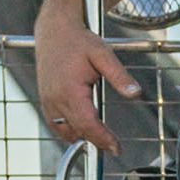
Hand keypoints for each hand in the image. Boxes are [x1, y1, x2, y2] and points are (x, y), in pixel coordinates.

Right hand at [34, 19, 133, 155]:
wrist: (54, 30)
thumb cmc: (78, 41)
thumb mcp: (104, 55)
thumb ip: (119, 76)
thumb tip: (136, 93)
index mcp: (70, 90)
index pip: (88, 123)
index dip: (103, 139)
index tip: (116, 148)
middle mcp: (55, 98)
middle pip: (77, 130)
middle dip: (96, 142)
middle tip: (113, 148)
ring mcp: (47, 99)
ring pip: (63, 130)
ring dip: (80, 138)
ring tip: (100, 140)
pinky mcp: (44, 98)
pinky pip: (54, 123)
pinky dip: (67, 130)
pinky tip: (80, 131)